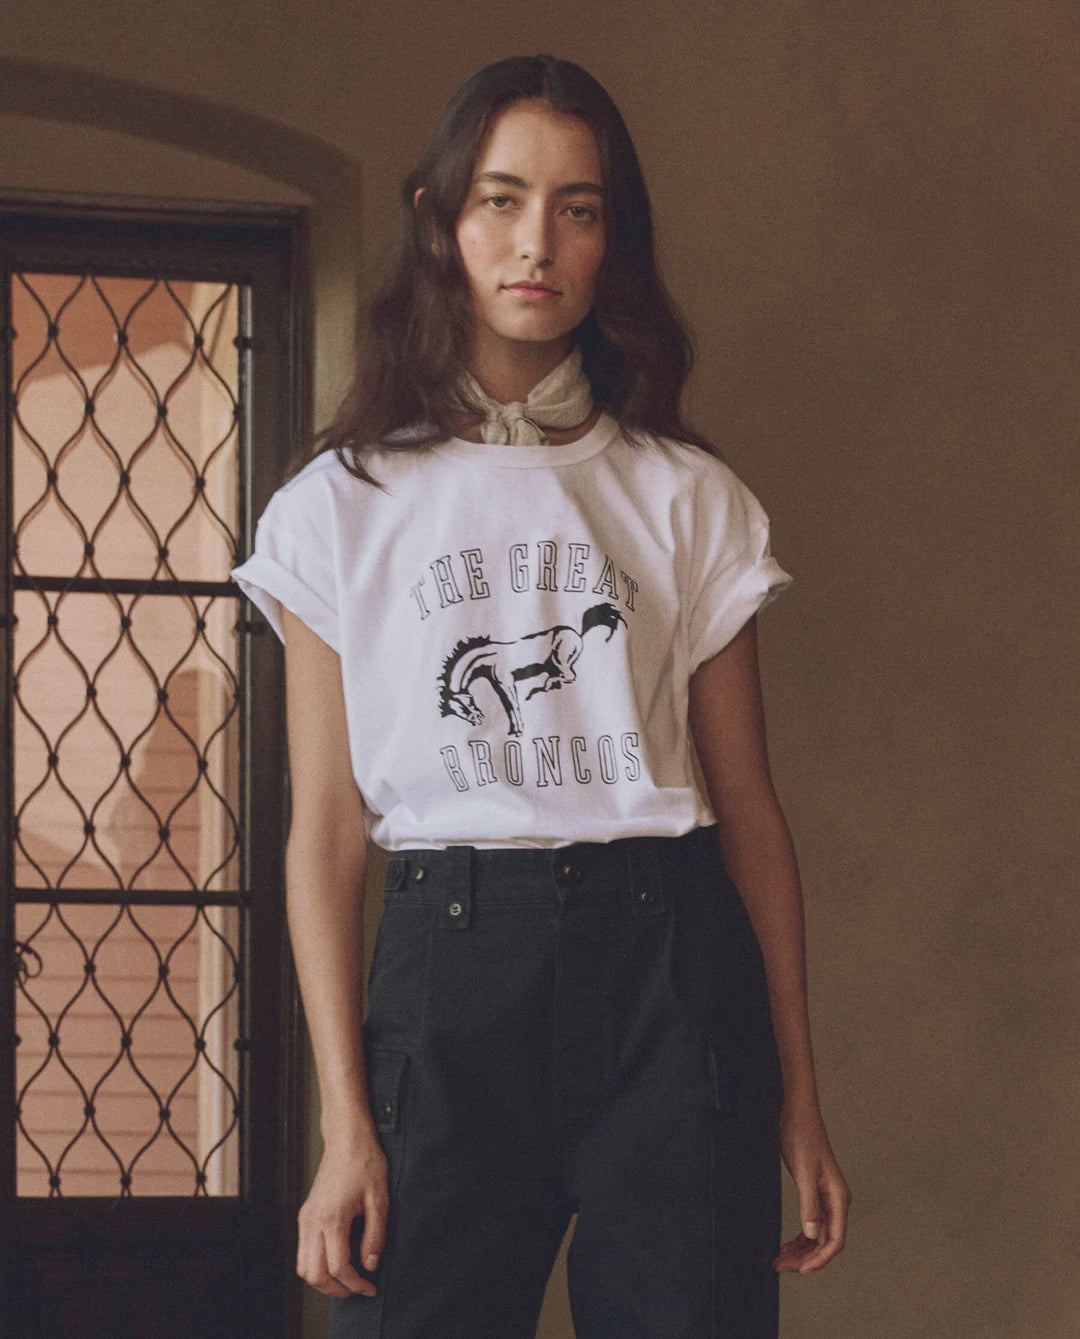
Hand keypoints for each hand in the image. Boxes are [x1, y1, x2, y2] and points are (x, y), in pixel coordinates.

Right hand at [296, 1128, 388, 1297]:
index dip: (356, 1284)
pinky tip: (335, 1261)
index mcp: (332, 1218)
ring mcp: (305, 1218)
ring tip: (346, 1279)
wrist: (347, 1138)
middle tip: (357, 1289)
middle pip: (314, 1274)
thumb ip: (375, 1235)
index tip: (371, 1287)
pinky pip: (303, 1251)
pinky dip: (316, 1264)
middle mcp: (313, 1221)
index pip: (339, 1267)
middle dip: (336, 1289)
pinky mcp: (305, 1214)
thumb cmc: (364, 1162)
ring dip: (323, 1280)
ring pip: (303, 1266)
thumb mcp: (380, 1198)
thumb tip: (370, 1264)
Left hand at [773, 1096, 850, 1273]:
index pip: (835, 1240)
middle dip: (805, 1258)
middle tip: (781, 1266)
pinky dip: (800, 1237)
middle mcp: (836, 1201)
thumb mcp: (803, 1171)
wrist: (796, 1113)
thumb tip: (811, 1234)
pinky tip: (787, 1244)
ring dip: (801, 1250)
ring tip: (780, 1260)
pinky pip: (811, 1224)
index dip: (819, 1259)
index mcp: (838, 1197)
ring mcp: (826, 1198)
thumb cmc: (802, 1136)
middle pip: (825, 1242)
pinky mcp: (815, 1194)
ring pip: (817, 1235)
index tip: (801, 1270)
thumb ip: (809, 1204)